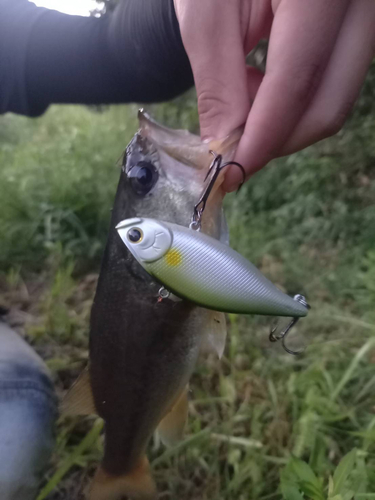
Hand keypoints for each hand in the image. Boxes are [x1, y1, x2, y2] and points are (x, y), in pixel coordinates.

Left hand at [174, 0, 374, 190]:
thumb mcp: (206, 11)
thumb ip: (218, 82)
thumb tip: (225, 148)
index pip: (298, 81)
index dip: (263, 138)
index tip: (230, 175)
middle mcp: (359, 0)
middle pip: (330, 102)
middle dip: (277, 138)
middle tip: (232, 145)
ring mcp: (364, 13)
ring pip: (334, 96)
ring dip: (282, 118)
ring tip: (240, 94)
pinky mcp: (355, 25)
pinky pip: (331, 80)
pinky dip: (291, 98)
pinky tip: (258, 80)